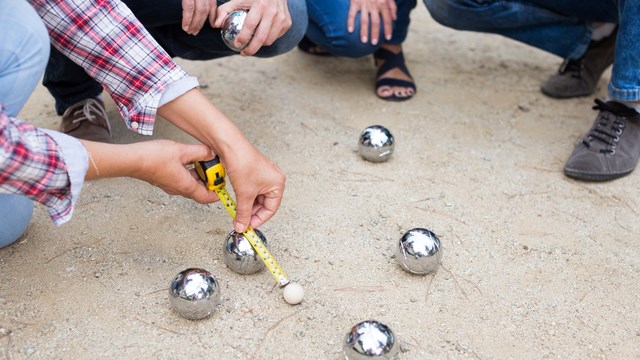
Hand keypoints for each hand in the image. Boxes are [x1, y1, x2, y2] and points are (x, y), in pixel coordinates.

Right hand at [83, 139, 218, 203]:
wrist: (132, 160)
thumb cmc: (153, 158)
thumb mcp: (182, 151)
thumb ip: (200, 152)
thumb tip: (211, 153)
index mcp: (186, 186)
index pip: (208, 197)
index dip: (218, 191)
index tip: (222, 180)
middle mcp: (179, 189)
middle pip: (200, 191)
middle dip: (209, 180)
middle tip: (213, 167)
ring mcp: (171, 185)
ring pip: (191, 184)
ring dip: (198, 175)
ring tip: (202, 160)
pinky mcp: (165, 180)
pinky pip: (182, 179)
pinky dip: (189, 172)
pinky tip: (189, 159)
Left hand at [182, 0, 216, 34]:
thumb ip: (180, 3)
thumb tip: (177, 12)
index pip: (189, 7)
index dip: (187, 19)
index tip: (185, 28)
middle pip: (199, 11)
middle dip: (195, 24)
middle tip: (190, 31)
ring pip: (206, 10)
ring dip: (202, 22)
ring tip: (196, 30)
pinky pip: (213, 6)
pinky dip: (213, 16)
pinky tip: (212, 24)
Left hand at [213, 0, 291, 55]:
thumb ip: (224, 10)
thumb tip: (215, 25)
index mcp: (260, 5)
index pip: (250, 26)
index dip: (243, 38)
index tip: (237, 44)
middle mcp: (273, 12)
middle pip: (261, 38)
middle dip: (251, 49)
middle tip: (243, 53)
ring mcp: (282, 18)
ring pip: (269, 40)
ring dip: (259, 46)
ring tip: (251, 45)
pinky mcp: (287, 22)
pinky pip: (275, 37)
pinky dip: (267, 39)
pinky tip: (261, 36)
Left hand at [218, 138, 285, 232]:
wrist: (230, 147)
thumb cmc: (243, 163)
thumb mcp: (244, 194)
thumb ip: (243, 213)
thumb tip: (242, 226)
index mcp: (278, 184)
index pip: (271, 209)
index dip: (259, 219)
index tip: (248, 226)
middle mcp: (274, 179)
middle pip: (264, 204)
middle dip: (252, 213)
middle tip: (241, 221)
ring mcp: (264, 175)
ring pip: (257, 197)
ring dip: (247, 205)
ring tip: (237, 211)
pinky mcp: (255, 172)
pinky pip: (253, 190)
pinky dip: (245, 197)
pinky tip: (237, 201)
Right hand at [348, 0, 396, 44]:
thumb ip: (392, 6)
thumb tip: (394, 19)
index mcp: (383, 3)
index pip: (387, 18)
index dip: (388, 29)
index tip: (388, 38)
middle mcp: (374, 5)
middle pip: (375, 22)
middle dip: (375, 33)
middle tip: (374, 43)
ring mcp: (364, 4)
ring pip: (364, 20)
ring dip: (364, 31)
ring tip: (363, 41)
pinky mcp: (354, 2)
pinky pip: (352, 14)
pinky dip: (350, 22)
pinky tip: (350, 30)